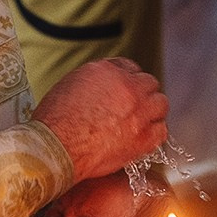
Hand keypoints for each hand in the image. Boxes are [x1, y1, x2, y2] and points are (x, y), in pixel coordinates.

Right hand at [33, 58, 167, 181]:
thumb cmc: (55, 121)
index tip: (124, 90)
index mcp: (107, 71)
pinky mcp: (144, 138)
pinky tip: (144, 136)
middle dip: (142, 93)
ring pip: (161, 104)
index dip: (127, 80)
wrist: (57, 148)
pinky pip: (162, 131)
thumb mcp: (69, 86)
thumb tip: (101, 88)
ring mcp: (139, 112)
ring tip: (142, 120)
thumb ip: (93, 82)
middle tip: (134, 105)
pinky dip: (155, 133)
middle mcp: (127, 87)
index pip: (128, 67)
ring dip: (152, 110)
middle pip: (149, 83)